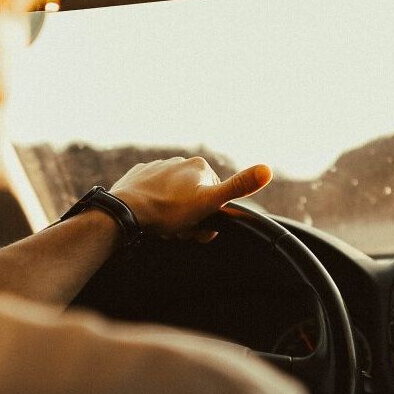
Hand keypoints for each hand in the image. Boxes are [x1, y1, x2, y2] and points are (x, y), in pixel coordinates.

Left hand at [109, 156, 271, 240]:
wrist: (126, 210)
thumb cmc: (168, 210)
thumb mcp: (209, 203)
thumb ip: (238, 187)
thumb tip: (267, 169)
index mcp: (199, 167)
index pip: (216, 198)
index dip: (210, 218)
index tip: (198, 229)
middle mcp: (179, 161)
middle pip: (195, 199)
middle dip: (190, 219)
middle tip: (179, 232)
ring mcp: (157, 167)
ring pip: (174, 198)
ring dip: (173, 215)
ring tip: (164, 227)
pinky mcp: (139, 176)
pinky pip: (153, 195)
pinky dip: (155, 207)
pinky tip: (150, 217)